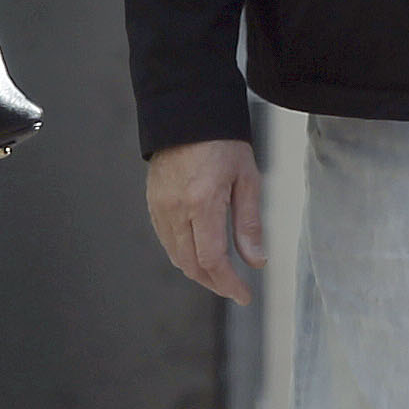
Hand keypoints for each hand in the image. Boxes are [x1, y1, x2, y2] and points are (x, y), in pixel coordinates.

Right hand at [146, 138, 265, 304]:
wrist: (186, 113)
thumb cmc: (222, 141)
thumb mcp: (247, 178)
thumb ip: (249, 223)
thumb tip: (255, 261)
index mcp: (202, 202)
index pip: (213, 259)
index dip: (229, 284)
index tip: (244, 295)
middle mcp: (176, 208)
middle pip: (191, 265)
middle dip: (215, 283)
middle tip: (235, 289)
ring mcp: (160, 207)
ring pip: (176, 256)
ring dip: (198, 272)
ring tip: (220, 275)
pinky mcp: (153, 203)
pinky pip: (166, 240)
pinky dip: (183, 255)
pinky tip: (199, 254)